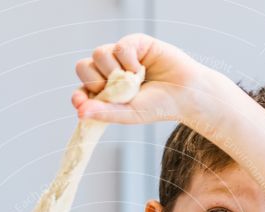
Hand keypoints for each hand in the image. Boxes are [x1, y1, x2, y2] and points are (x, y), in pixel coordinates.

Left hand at [71, 33, 206, 124]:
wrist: (185, 94)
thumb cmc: (158, 106)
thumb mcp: (128, 114)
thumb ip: (104, 113)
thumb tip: (79, 112)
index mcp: (106, 92)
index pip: (81, 89)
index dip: (79, 94)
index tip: (81, 101)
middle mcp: (110, 72)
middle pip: (84, 66)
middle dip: (97, 81)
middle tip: (117, 91)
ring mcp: (121, 56)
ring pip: (99, 54)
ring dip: (114, 71)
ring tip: (135, 80)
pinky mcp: (134, 43)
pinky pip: (119, 46)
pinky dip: (129, 60)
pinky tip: (142, 69)